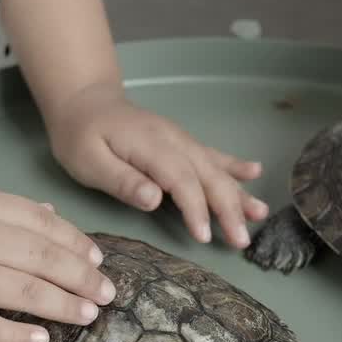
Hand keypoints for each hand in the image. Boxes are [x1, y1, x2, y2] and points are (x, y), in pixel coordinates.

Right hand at [0, 181, 115, 341]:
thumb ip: (2, 208)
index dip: (76, 243)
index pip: (41, 223)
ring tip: (88, 315)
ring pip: (25, 293)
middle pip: (42, 258)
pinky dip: (19, 335)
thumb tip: (53, 219)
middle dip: (82, 277)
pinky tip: (42, 339)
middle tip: (108, 294)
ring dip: (64, 306)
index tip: (97, 259)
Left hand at [43, 81, 268, 247]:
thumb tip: (154, 200)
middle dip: (229, 208)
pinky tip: (255, 173)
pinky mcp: (181, 142)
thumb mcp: (88, 160)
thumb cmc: (81, 134)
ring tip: (260, 214)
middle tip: (242, 240)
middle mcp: (173, 140)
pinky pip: (212, 154)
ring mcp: (180, 139)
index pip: (181, 179)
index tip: (204, 236)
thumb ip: (121, 180)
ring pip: (216, 167)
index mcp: (150, 145)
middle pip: (207, 175)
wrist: (84, 100)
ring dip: (239, 192)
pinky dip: (234, 165)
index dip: (195, 208)